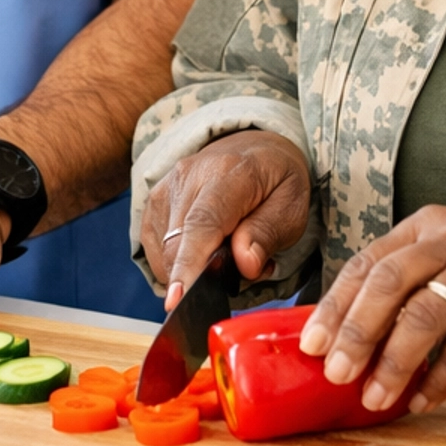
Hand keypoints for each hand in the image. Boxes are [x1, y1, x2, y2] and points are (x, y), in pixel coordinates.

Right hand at [141, 131, 312, 311]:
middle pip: (177, 245)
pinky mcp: (154, 202)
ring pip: (164, 252)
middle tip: (245, 267)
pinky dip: (181, 261)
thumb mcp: (291, 206)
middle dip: (203, 275)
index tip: (179, 299)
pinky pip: (156, 249)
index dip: (189, 265)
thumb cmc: (275, 179)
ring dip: (194, 268)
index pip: (202, 224)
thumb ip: (267, 234)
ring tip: (229, 251)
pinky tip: (207, 248)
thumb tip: (245, 264)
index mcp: (229, 173)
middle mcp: (189, 176)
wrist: (254, 146)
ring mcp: (166, 187)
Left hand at [300, 208, 445, 411]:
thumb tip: (349, 335)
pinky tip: (421, 401)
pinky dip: (438, 380)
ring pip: (425, 316)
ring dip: (394, 362)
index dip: (335, 304)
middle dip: (356, 331)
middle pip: (389, 282)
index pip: (369, 261)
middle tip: (335, 371)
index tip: (311, 343)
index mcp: (429, 225)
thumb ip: (411, 281)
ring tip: (374, 396)